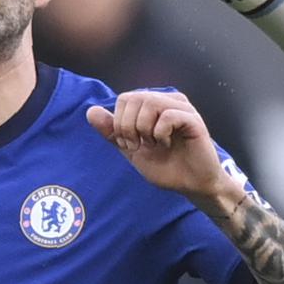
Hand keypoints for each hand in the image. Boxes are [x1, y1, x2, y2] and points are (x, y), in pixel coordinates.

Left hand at [89, 90, 230, 203]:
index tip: (129, 145)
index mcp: (154, 104)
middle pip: (134, 98)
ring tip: (152, 145)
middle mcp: (168, 100)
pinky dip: (159, 133)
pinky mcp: (193, 120)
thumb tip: (90, 111)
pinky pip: (168, 115)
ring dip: (143, 129)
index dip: (119, 123)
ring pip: (150, 102)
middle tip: (138, 146)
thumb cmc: (166, 166)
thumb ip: (112, 131)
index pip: (124, 98)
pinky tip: (167, 145)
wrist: (191, 185)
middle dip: (128, 127)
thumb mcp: (131, 149)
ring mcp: (182, 108)